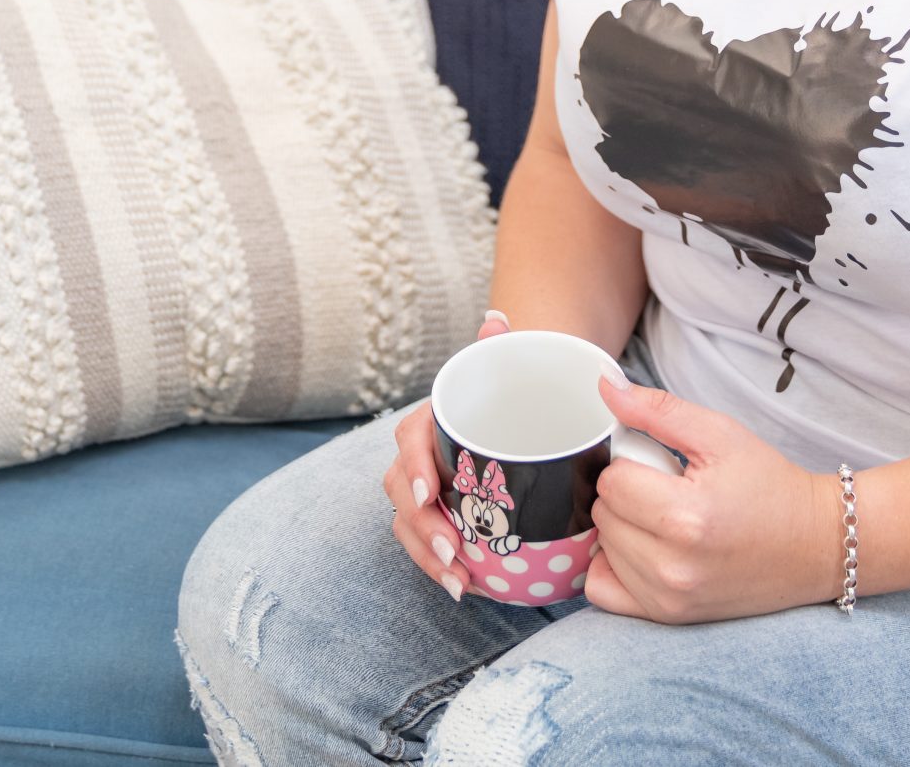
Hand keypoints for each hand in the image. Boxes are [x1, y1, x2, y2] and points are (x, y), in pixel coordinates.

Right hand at [382, 308, 511, 601]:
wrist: (506, 412)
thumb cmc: (499, 392)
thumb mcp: (498, 369)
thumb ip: (496, 346)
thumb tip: (496, 321)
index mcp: (425, 423)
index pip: (408, 445)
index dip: (415, 470)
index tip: (430, 494)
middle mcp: (416, 459)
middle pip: (403, 497)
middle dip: (422, 529)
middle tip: (453, 552)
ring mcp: (423, 493)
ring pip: (410, 527)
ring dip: (429, 557)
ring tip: (460, 583)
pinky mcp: (437, 518)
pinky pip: (426, 544)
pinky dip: (440, 567)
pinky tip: (465, 587)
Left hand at [582, 373, 838, 623]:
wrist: (813, 544)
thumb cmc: (769, 485)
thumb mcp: (720, 434)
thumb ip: (657, 410)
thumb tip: (604, 387)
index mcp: (686, 517)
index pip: (611, 481)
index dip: (631, 463)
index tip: (662, 465)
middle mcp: (673, 566)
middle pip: (604, 515)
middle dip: (626, 494)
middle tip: (668, 490)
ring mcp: (669, 599)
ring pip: (602, 548)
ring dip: (622, 528)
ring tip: (665, 519)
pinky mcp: (668, 617)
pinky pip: (602, 590)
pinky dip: (613, 567)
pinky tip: (644, 550)